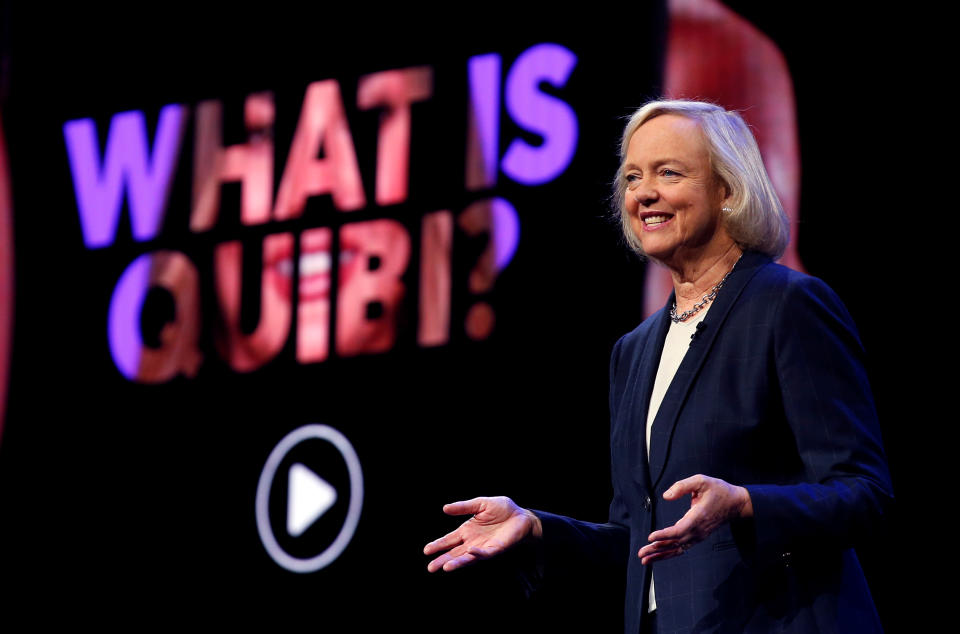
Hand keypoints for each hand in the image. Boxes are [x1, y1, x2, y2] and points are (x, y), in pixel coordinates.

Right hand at [424, 496, 541, 571]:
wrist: (521, 515)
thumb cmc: (502, 509)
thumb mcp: (480, 504)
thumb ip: (463, 507)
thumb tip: (444, 508)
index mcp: (467, 531)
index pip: (449, 540)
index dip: (438, 545)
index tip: (426, 550)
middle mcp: (472, 541)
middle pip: (454, 553)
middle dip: (442, 560)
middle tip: (430, 568)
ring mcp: (483, 547)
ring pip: (467, 557)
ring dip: (457, 562)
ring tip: (445, 567)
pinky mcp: (495, 549)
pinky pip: (484, 553)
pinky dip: (477, 553)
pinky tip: (470, 551)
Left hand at [638, 474, 751, 563]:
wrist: (736, 503)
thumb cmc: (719, 490)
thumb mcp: (701, 481)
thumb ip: (682, 486)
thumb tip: (666, 496)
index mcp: (698, 517)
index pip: (678, 531)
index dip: (664, 535)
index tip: (650, 537)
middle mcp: (698, 530)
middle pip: (675, 543)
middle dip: (657, 549)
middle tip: (641, 554)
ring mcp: (699, 535)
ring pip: (678, 549)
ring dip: (661, 555)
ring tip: (645, 560)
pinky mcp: (698, 537)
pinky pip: (683, 548)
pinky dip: (670, 553)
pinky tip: (659, 556)